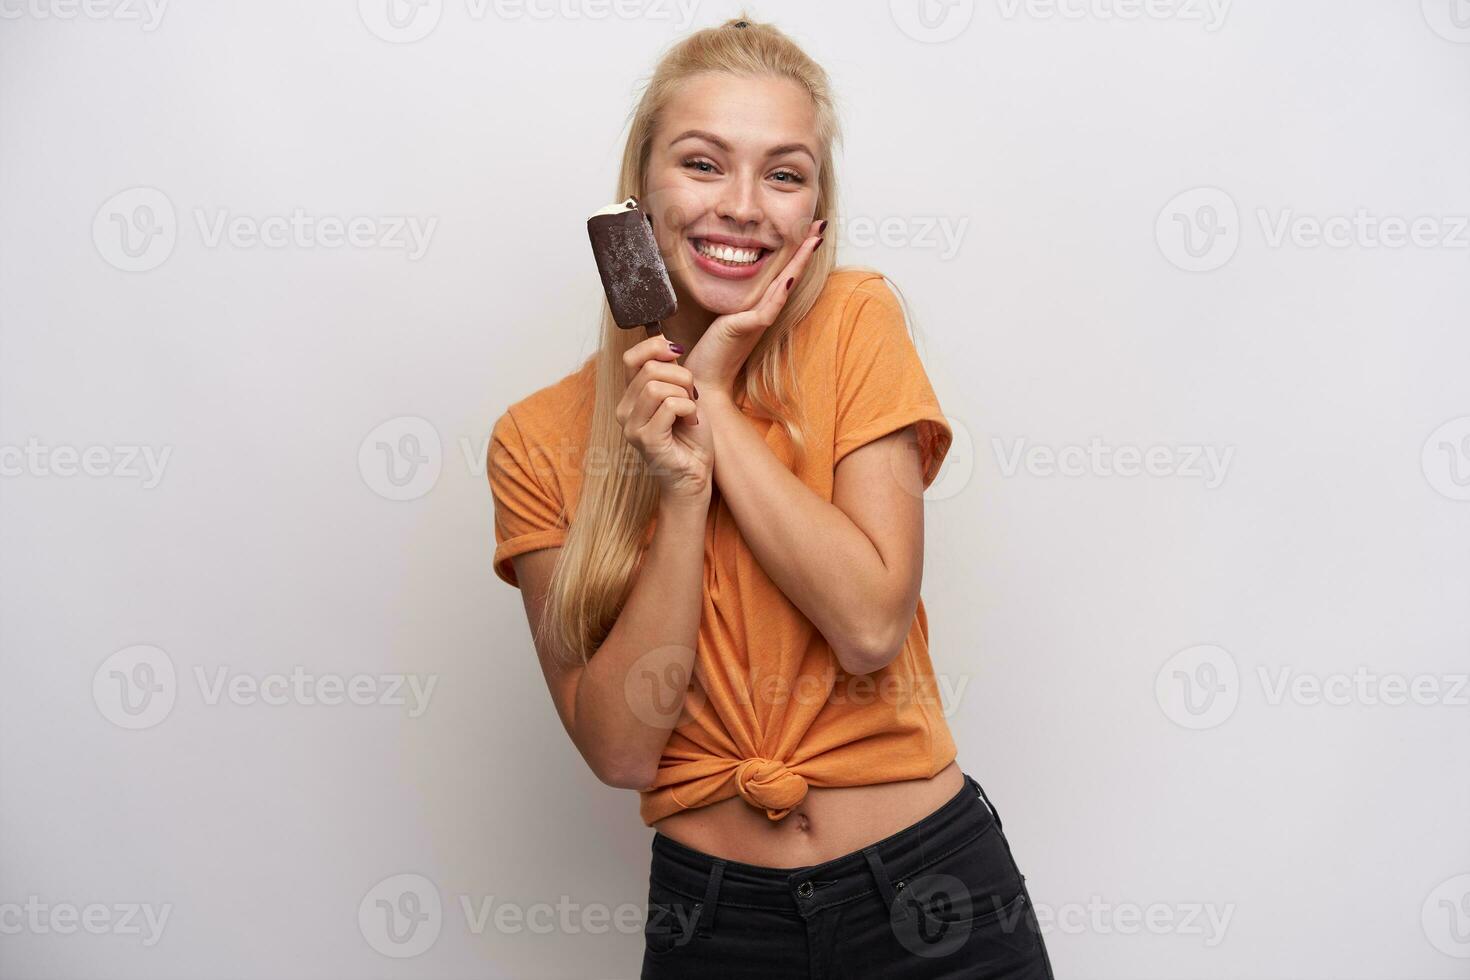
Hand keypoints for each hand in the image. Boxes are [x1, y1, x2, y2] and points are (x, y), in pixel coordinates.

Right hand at [616, 334, 712, 499]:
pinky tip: (691, 422)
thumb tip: (667, 343)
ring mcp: (632, 427)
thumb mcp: (680, 394)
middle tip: (692, 395)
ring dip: (684, 394)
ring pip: (657, 386)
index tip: (677, 352)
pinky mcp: (646, 440)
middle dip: (681, 376)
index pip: (630, 358)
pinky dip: (688, 409)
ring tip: (690, 410)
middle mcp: (624, 411)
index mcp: (630, 397)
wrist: (694, 475)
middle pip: (650, 369)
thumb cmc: (688, 437)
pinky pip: (669, 406)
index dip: (655, 347)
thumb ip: (669, 372)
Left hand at [682, 220, 824, 400]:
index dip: (796, 252)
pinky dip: (779, 293)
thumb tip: (729, 274)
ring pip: (784, 286)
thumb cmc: (712, 351)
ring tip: (813, 240)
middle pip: (791, 275)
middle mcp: (764, 311)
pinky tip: (788, 277)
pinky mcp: (746, 329)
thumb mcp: (724, 317)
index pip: (783, 273)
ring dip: (800, 262)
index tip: (809, 229)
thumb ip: (734, 302)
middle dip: (806, 249)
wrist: (704, 379)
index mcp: (760, 306)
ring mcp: (758, 320)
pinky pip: (767, 309)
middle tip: (821, 226)